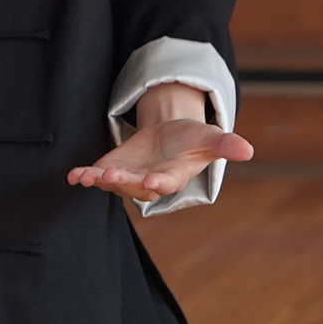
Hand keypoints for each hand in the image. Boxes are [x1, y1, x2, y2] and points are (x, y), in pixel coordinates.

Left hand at [69, 84, 252, 205]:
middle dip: (123, 181)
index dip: (158, 182)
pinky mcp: (113, 168)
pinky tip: (74, 176)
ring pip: (113, 183)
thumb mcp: (209, 138)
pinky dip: (84, 176)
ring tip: (87, 176)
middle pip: (135, 185)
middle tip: (111, 175)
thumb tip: (248, 150)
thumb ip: (225, 144)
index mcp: (173, 175)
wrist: (170, 137)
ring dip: (100, 180)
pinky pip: (96, 176)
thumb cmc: (192, 140)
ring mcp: (129, 176)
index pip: (166, 182)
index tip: (151, 180)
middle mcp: (149, 181)